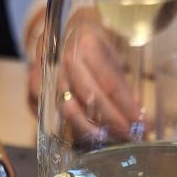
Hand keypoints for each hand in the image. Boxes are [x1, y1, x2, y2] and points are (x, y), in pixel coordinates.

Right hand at [30, 8, 143, 143]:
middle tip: (128, 136)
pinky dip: (70, 129)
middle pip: (89, 96)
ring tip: (109, 140)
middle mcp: (64, 58)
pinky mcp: (34, 91)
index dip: (126, 106)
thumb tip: (141, 119)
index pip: (109, 81)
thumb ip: (123, 87)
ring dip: (91, 129)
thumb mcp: (112, 58)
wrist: (63, 36)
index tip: (141, 123)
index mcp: (87, 44)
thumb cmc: (93, 49)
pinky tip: (87, 140)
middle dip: (111, 120)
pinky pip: (51, 116)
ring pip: (68, 109)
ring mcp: (46, 74)